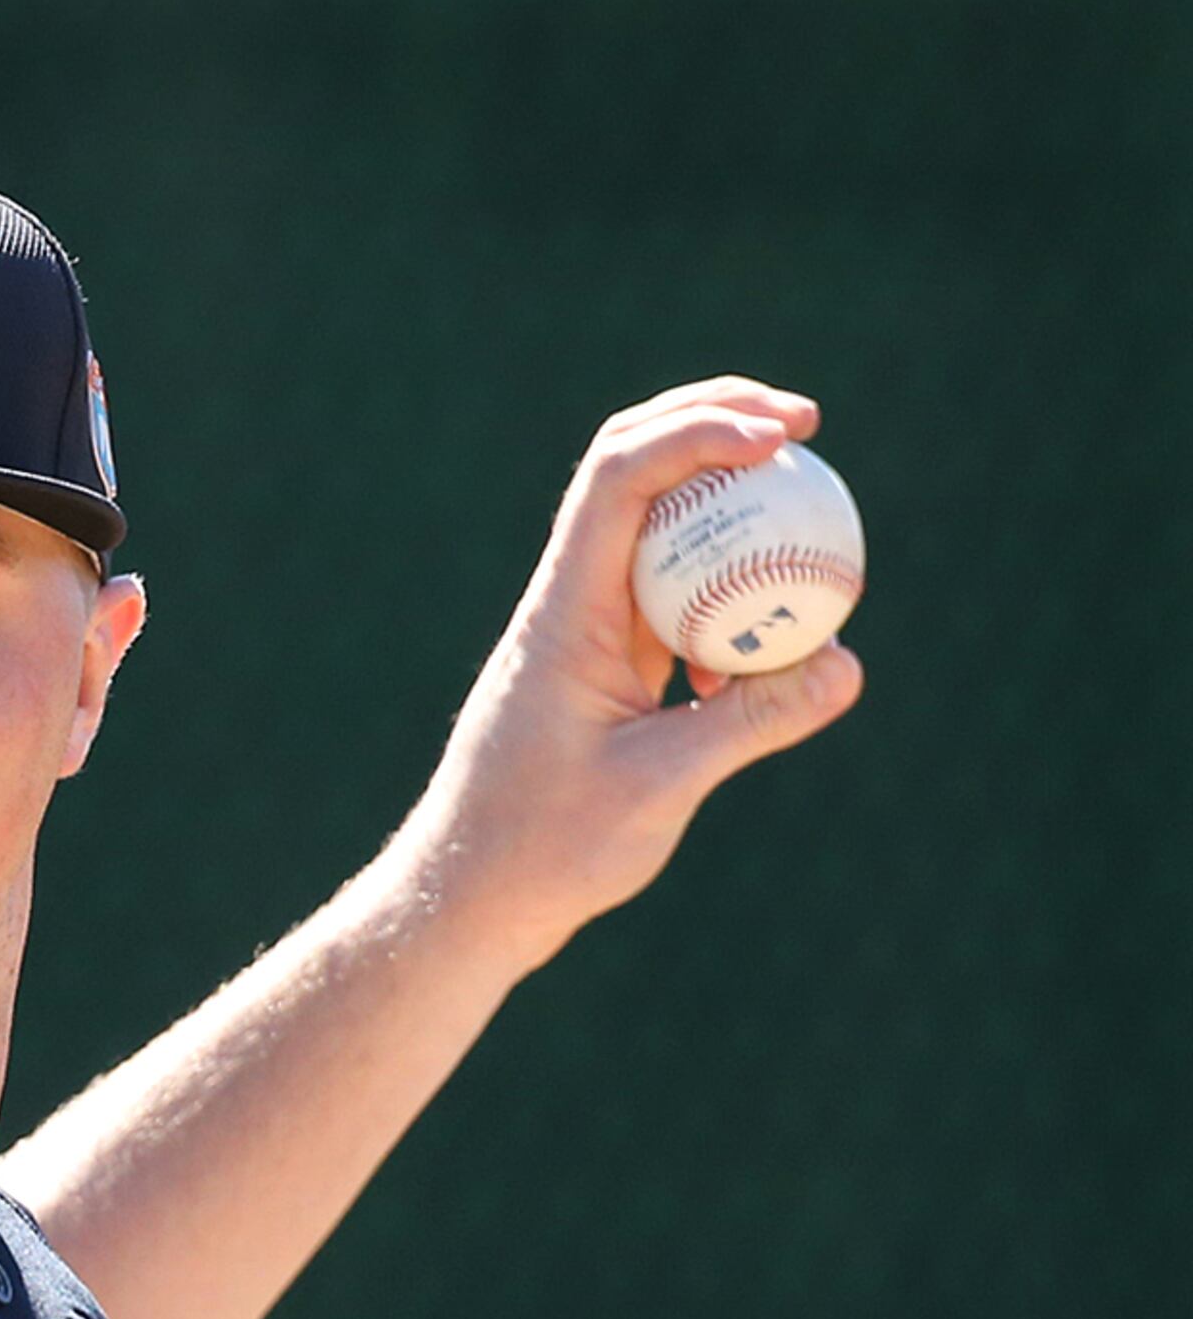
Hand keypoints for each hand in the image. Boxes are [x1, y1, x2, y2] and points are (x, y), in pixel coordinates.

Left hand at [395, 377, 866, 969]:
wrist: (472, 896)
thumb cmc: (544, 849)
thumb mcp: (659, 787)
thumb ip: (750, 721)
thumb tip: (846, 660)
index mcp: (564, 614)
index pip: (619, 481)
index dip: (698, 432)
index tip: (783, 435)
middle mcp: (570, 605)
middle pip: (633, 471)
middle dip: (713, 422)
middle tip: (806, 423)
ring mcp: (588, 631)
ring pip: (659, 533)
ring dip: (731, 509)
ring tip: (815, 527)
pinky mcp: (609, 665)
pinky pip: (676, 600)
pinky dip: (730, 597)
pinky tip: (770, 663)